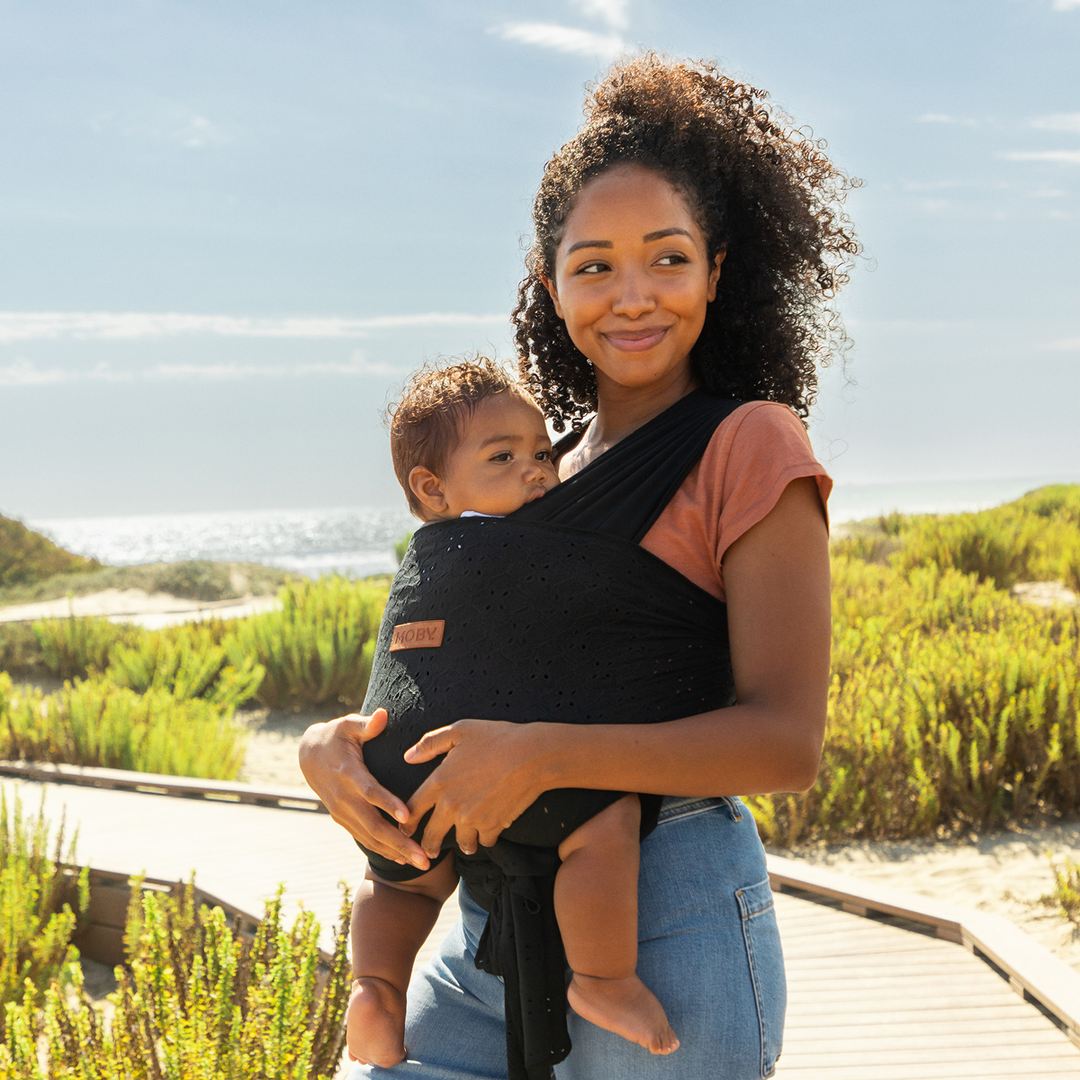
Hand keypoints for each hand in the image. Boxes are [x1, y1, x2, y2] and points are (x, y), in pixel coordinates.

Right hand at [298, 709, 430, 870]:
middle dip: (400, 843)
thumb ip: (366, 724)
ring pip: (370, 837)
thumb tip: (382, 715)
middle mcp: (344, 798)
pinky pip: (364, 838)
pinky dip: (383, 850)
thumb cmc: (336, 736)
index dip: (387, 804)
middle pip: (373, 824)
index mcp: (349, 773)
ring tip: (421, 863)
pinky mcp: (342, 819)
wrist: (309, 756)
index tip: (407, 816)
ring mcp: (342, 811)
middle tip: (424, 858)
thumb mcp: (348, 725)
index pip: (370, 791)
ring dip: (395, 852)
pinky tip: (403, 860)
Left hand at [404, 720, 550, 857]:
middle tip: (429, 850)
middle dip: (429, 845)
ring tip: (466, 843)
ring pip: (461, 842)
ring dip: (463, 843)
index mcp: (440, 782)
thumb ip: (430, 743)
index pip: (414, 809)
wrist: (531, 755)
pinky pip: (485, 841)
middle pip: (432, 835)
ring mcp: (473, 819)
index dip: (408, 822)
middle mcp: (452, 805)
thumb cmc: (497, 738)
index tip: (407, 829)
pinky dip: (486, 838)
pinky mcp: (493, 826)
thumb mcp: (460, 731)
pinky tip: (488, 833)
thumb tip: (408, 756)